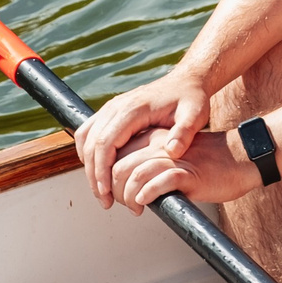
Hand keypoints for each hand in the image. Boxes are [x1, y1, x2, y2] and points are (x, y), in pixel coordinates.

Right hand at [75, 70, 212, 208]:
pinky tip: (102, 173)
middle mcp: (117, 106)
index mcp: (134, 109)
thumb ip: (185, 132)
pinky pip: (90, 133)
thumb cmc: (191, 99)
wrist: (186, 81)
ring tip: (102, 191)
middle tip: (105, 201)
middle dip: (93, 175)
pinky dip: (90, 154)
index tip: (106, 192)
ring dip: (88, 166)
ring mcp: (112, 107)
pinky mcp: (111, 112)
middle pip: (91, 143)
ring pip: (85, 138)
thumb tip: (173, 151)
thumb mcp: (195, 115)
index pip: (105, 142)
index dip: (101, 170)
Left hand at [110, 125, 263, 209]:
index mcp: (154, 138)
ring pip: (134, 175)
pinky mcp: (188, 173)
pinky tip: (147, 202)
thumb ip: (150, 162)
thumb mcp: (173, 155)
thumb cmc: (208, 162)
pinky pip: (159, 183)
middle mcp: (160, 145)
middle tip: (125, 204)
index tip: (116, 192)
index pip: (117, 155)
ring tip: (136, 207)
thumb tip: (126, 183)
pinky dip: (147, 194)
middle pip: (119, 167)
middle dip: (115, 191)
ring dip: (128, 197)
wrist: (240, 157)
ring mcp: (174, 159)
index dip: (109, 178)